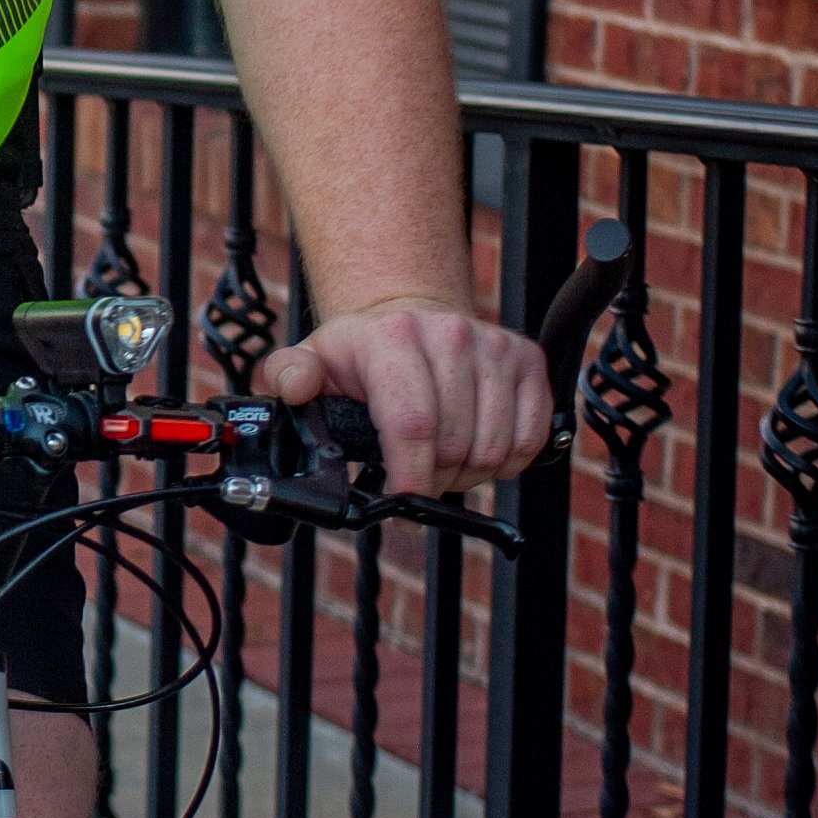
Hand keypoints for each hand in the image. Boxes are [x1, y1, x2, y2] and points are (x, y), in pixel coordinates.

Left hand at [255, 299, 557, 500]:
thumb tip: (295, 387)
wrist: (411, 318)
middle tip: (414, 475)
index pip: (413, 424)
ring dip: (469, 474)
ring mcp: (494, 346)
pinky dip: (506, 461)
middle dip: (434, 479)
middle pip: (455, 447)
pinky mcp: (527, 360)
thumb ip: (288, 376)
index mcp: (393, 336)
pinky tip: (477, 448)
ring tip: (441, 460)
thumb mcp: (311, 359)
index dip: (410, 476)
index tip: (399, 499)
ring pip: (494, 449)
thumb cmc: (362, 353)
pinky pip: (529, 439)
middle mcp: (450, 334)